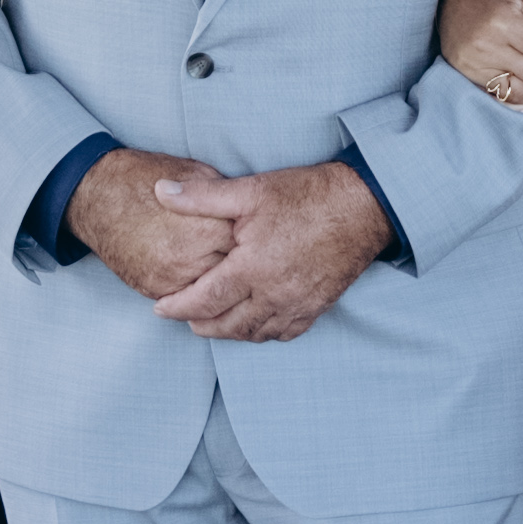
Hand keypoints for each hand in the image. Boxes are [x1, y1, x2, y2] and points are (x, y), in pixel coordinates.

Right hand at [67, 153, 243, 304]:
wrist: (97, 195)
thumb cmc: (146, 178)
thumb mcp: (194, 174)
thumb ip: (224, 197)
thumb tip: (248, 211)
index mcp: (205, 229)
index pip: (248, 246)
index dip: (253, 239)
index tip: (257, 234)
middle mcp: (188, 260)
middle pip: (233, 273)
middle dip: (239, 263)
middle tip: (246, 254)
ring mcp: (169, 279)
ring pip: (211, 291)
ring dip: (218, 278)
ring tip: (221, 262)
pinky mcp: (153, 289)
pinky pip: (185, 297)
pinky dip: (194, 285)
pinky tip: (198, 270)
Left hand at [143, 157, 390, 343]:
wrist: (362, 206)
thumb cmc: (306, 196)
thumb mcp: (250, 190)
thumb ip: (202, 197)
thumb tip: (161, 192)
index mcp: (252, 268)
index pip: (204, 300)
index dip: (178, 307)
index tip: (160, 308)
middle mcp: (274, 294)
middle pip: (227, 324)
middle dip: (200, 325)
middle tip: (183, 318)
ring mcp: (298, 304)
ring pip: (255, 333)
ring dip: (229, 332)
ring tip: (212, 322)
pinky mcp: (317, 306)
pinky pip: (284, 332)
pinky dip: (263, 333)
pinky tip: (254, 324)